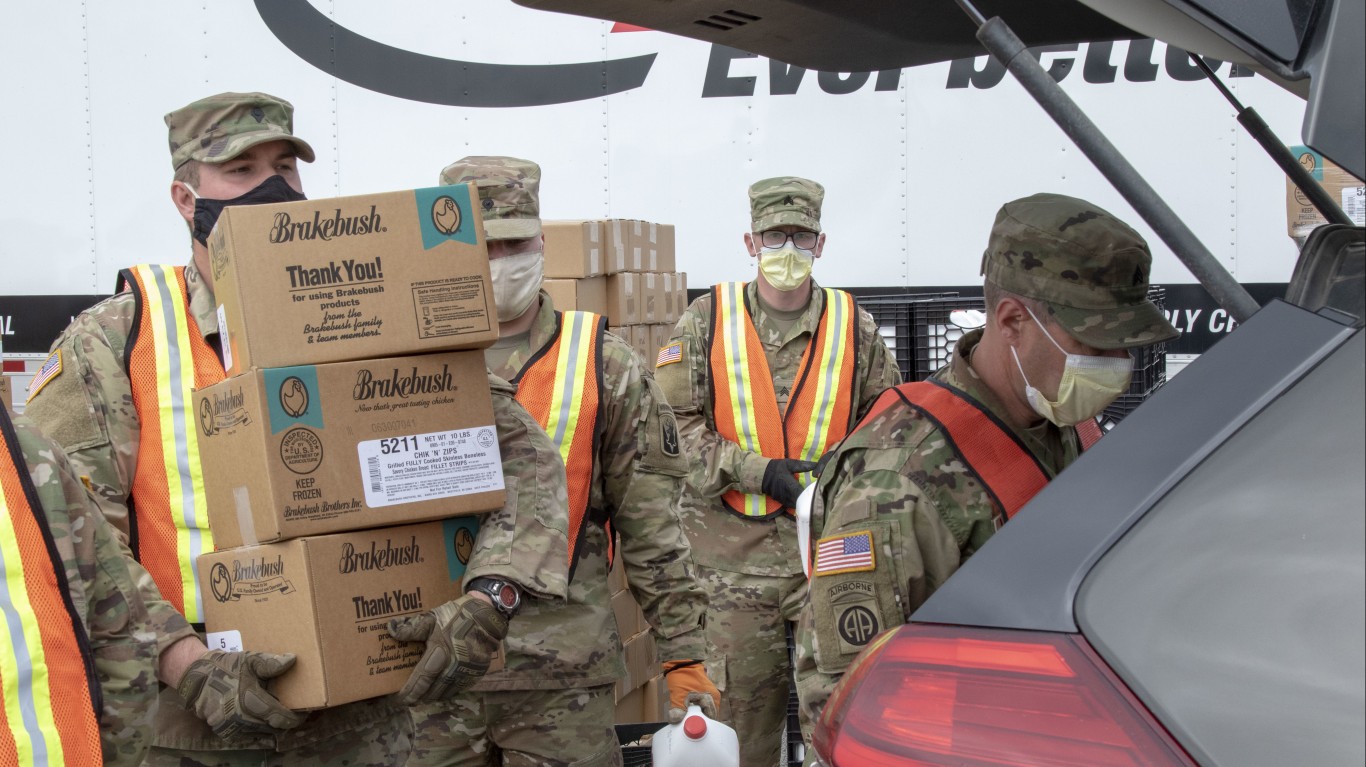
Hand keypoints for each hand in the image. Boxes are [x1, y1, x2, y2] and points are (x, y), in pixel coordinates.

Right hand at [176, 649, 303, 738]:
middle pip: (272, 727)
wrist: (197, 679)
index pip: (278, 717)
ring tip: (278, 711)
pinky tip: (261, 716)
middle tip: (294, 711)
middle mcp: (240, 719)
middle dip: (284, 721)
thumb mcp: (250, 660)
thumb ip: (270, 663)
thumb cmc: (227, 667)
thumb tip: (292, 660)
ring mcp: (232, 728)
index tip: (305, 713)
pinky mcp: (226, 733)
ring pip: (262, 732)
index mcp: (248, 701)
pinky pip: (249, 734)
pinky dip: (258, 727)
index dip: (294, 717)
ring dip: (271, 724)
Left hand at [388, 593, 508, 703]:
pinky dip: (447, 692)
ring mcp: (466, 672)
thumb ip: (411, 627)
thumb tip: (390, 630)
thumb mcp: (432, 618)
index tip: (397, 699)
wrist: (487, 616)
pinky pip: (459, 688)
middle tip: (407, 701)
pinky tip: (441, 690)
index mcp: (440, 653)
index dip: (408, 692)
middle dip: (418, 698)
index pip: (420, 680)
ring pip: (446, 693)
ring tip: (422, 698)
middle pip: (432, 691)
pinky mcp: (476, 673)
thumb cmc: (457, 616)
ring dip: (432, 697)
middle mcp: (453, 667)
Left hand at [662, 659, 720, 723]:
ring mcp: (710, 694)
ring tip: (687, 722)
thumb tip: (676, 721)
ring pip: (705, 711)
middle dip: (700, 722)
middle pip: (709, 715)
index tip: (694, 731)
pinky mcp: (704, 693)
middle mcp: (713, 697)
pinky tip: (687, 713)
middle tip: (689, 729)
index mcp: (711, 698)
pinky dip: (696, 710)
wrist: (681, 661)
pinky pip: (702, 705)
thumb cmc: (682, 677)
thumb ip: (678, 709)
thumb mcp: (678, 694)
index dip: (703, 725)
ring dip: (697, 716)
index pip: (712, 718)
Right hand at [761, 458, 818, 507]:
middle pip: (801, 502)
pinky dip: (797, 504)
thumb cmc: (777, 468)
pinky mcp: (781, 501)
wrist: (762, 474)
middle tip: (818, 498)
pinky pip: (791, 505)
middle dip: (809, 501)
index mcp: (791, 485)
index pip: (804, 494)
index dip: (812, 495)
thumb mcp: (790, 464)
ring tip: (812, 500)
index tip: (819, 493)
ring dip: (803, 504)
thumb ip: (804, 465)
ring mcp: (784, 499)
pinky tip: (803, 501)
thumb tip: (817, 464)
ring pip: (797, 505)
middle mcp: (787, 495)